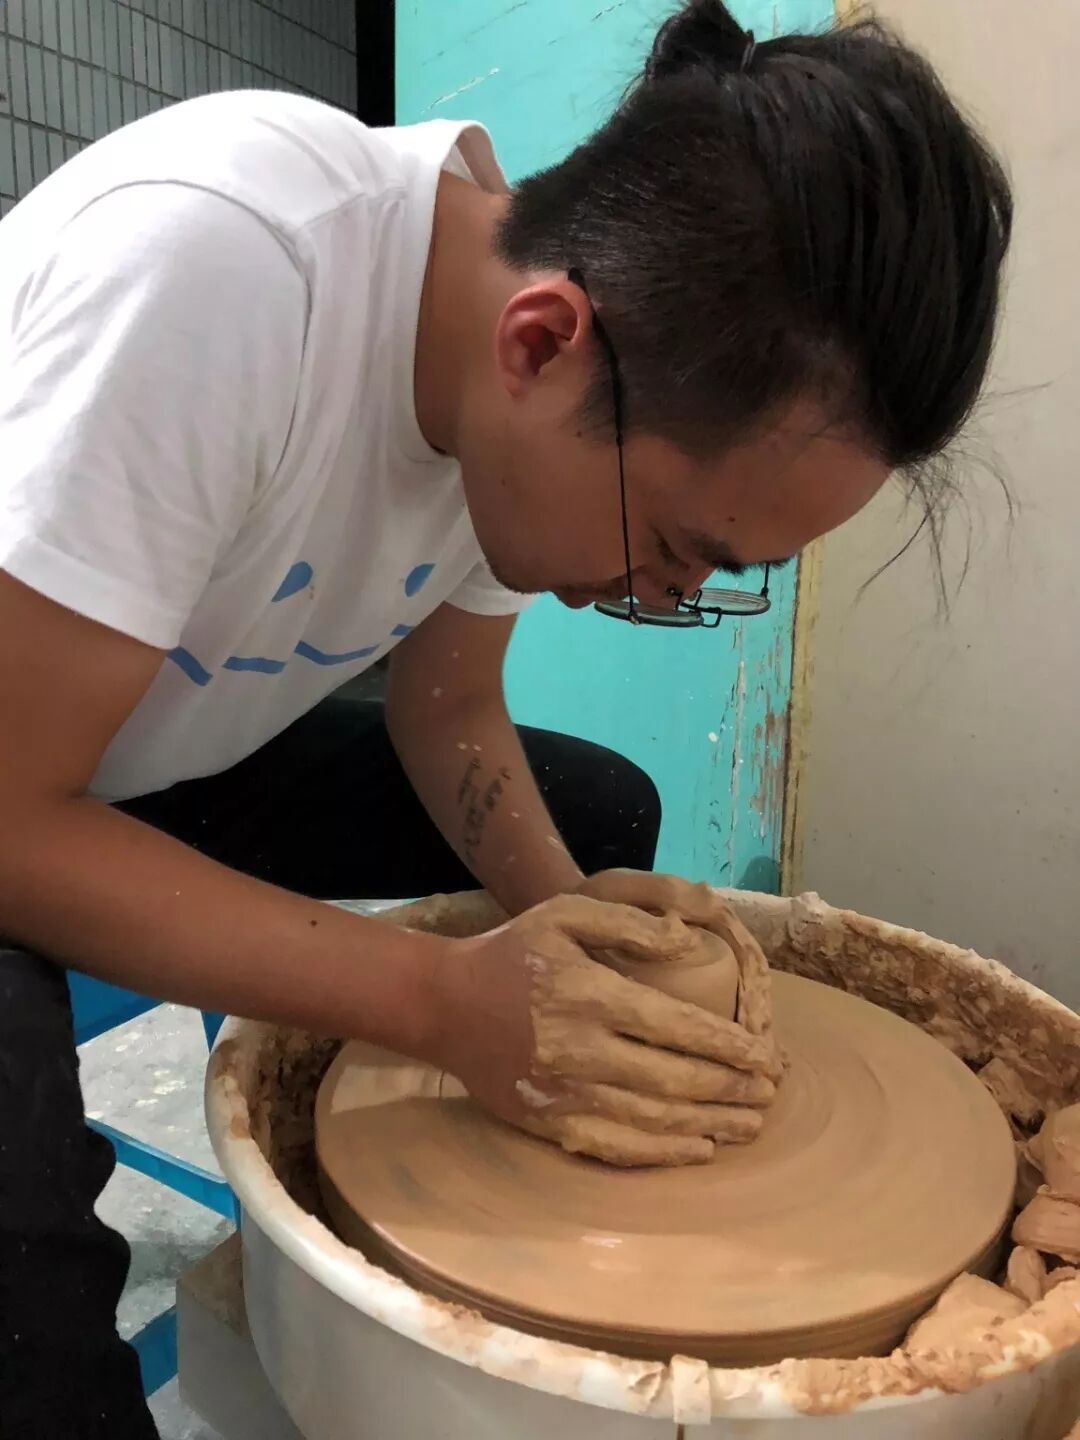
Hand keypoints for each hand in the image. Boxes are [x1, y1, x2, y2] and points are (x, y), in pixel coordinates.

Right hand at [427, 892, 776, 1166]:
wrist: (444, 1005)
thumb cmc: (512, 952)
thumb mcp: (566, 914)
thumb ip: (629, 923)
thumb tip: (688, 941)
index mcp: (590, 995)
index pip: (678, 1027)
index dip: (730, 1046)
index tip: (767, 1054)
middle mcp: (581, 1050)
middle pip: (675, 1080)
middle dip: (733, 1089)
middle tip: (772, 1091)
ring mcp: (565, 1094)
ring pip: (655, 1120)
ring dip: (712, 1124)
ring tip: (753, 1124)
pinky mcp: (550, 1123)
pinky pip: (617, 1148)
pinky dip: (664, 1153)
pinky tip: (699, 1148)